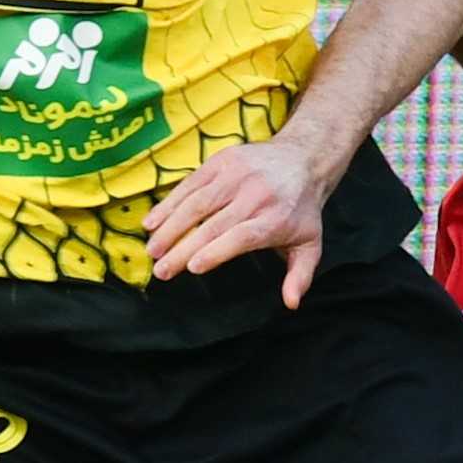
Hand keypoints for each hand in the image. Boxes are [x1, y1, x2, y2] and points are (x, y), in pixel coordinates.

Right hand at [143, 140, 334, 305]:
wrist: (303, 159)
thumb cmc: (301, 210)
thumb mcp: (310, 244)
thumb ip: (299, 276)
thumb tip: (291, 303)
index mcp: (274, 219)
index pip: (241, 236)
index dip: (216, 251)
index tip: (192, 267)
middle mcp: (254, 196)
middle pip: (213, 225)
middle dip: (182, 249)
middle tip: (161, 271)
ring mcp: (236, 175)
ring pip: (196, 203)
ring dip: (170, 227)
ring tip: (152, 250)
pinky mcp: (221, 162)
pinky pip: (190, 184)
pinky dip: (169, 203)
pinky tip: (152, 222)